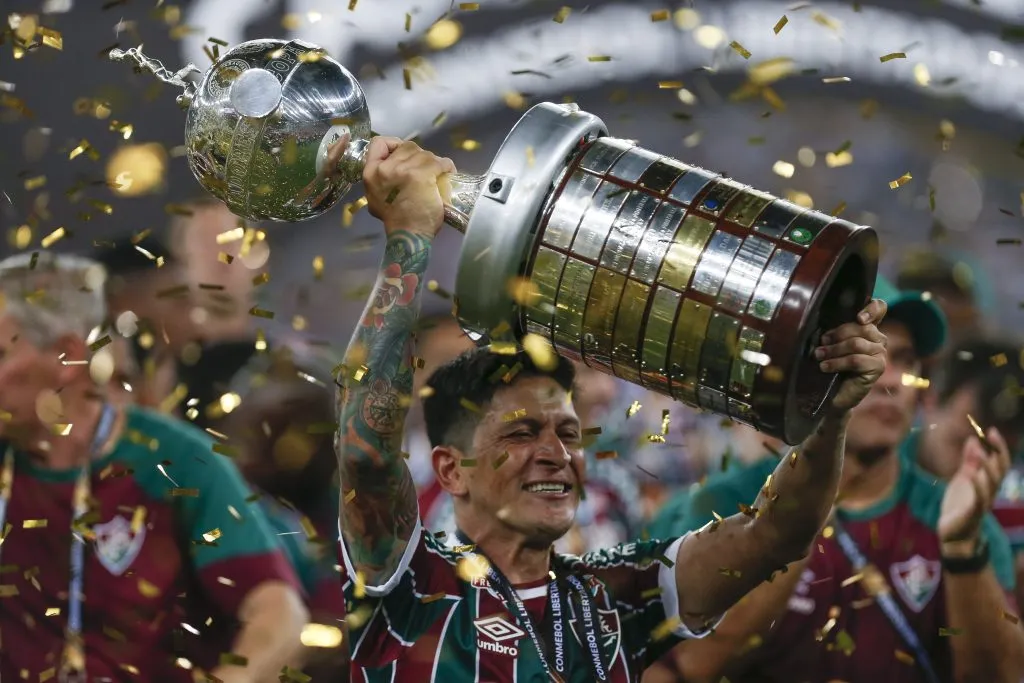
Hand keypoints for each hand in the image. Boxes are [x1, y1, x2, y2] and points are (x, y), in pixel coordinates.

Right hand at [362, 136, 455, 238]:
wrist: (408, 236)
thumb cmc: (396, 220)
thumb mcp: (376, 198)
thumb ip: (381, 181)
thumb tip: (393, 169)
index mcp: (371, 173)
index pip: (378, 143)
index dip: (393, 144)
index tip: (403, 154)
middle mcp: (385, 168)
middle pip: (407, 147)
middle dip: (419, 156)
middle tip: (426, 169)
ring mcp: (404, 170)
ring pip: (424, 154)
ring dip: (434, 162)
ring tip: (438, 174)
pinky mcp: (422, 175)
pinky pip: (439, 162)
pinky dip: (446, 166)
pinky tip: (448, 173)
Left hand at [815, 298, 887, 415]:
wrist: (833, 395)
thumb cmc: (831, 367)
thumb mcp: (831, 345)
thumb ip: (835, 333)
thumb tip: (825, 331)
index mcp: (868, 328)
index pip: (879, 308)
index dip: (871, 309)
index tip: (858, 317)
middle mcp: (878, 339)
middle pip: (861, 326)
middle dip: (837, 335)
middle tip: (821, 344)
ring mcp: (880, 353)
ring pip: (856, 344)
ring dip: (833, 350)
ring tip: (819, 356)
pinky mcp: (878, 367)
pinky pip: (856, 360)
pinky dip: (837, 363)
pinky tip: (825, 367)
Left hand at [938, 426, 1011, 547]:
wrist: (953, 535)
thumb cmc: (959, 506)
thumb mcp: (962, 479)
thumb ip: (968, 462)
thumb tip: (973, 440)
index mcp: (987, 482)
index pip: (999, 462)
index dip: (997, 446)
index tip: (991, 430)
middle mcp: (989, 491)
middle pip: (1001, 469)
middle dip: (999, 451)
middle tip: (992, 433)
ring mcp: (982, 502)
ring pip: (993, 483)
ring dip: (989, 467)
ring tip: (983, 452)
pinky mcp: (972, 513)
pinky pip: (979, 499)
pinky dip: (978, 486)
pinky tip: (973, 476)